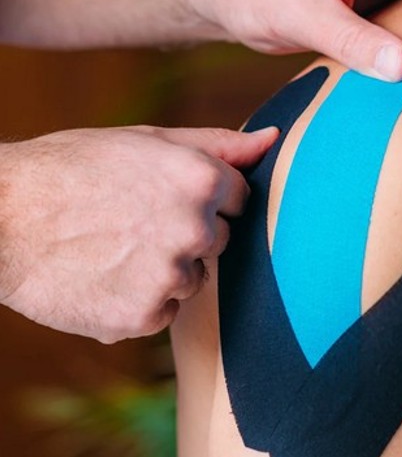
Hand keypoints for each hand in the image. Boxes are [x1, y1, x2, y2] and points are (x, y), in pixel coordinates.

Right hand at [0, 125, 277, 342]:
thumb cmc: (73, 169)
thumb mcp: (147, 140)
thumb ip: (219, 143)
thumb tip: (273, 139)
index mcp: (203, 181)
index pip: (239, 199)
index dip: (204, 197)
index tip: (165, 196)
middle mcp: (196, 230)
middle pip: (218, 241)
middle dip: (187, 234)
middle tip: (132, 221)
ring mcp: (171, 276)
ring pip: (192, 279)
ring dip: (163, 270)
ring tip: (112, 248)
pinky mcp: (144, 316)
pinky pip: (163, 311)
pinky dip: (139, 301)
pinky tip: (102, 277)